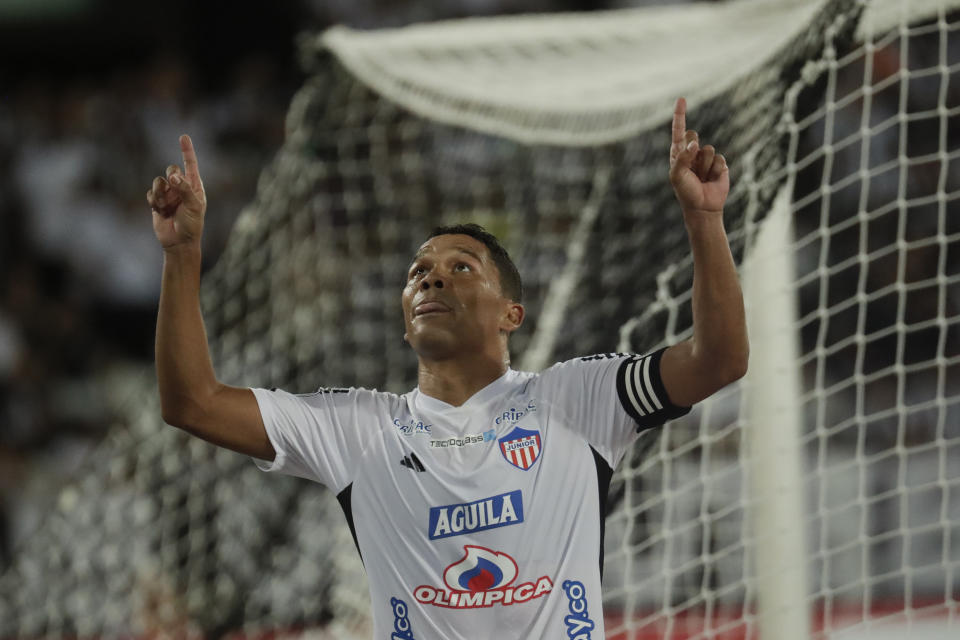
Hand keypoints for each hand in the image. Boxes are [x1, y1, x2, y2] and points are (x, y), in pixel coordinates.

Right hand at [147, 135, 206, 249]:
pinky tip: (160, 212)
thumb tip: (173, 176)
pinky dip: (154, 202)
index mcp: (194, 186)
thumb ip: (185, 189)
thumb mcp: (194, 206)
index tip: (184, 136)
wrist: (179, 242)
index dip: (187, 150)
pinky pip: (150, 194)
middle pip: (172, 169)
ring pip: (158, 181)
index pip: (190, 164)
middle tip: (174, 184)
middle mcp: (181, 187)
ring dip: (161, 193)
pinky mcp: (156, 202)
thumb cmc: (192, 225)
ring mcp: (168, 194)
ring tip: (165, 206)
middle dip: (171, 176)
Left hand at [668, 98, 728, 216]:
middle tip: (692, 168)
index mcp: (678, 153)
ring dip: (704, 166)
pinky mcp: (720, 164)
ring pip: (708, 149)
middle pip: (694, 136)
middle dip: (693, 150)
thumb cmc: (686, 192)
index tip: (681, 99)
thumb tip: (694, 143)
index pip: (679, 131)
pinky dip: (715, 171)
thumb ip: (683, 158)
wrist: (703, 207)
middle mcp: (692, 153)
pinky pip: (719, 159)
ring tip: (702, 177)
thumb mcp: (677, 176)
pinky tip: (711, 179)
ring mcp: (706, 158)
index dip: (680, 115)